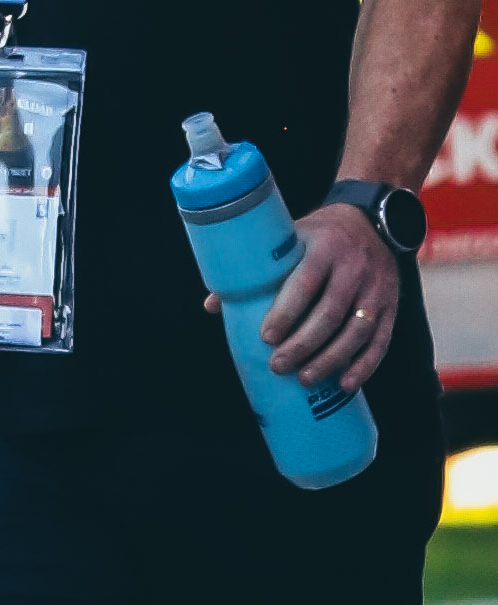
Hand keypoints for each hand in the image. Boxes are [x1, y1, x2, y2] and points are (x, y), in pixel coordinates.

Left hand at [260, 201, 400, 391]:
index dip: (286, 312)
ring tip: (305, 379)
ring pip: (358, 330)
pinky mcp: (391, 304)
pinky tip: (345, 383)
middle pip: (331, 312)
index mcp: (324, 248)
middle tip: (278, 366)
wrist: (371, 221)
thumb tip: (212, 306)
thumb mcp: (289, 239)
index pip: (306, 283)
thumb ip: (256, 271)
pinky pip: (381, 339)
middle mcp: (354, 267)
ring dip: (331, 359)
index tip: (266, 337)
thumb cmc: (318, 236)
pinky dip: (365, 365)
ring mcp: (377, 287)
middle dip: (303, 344)